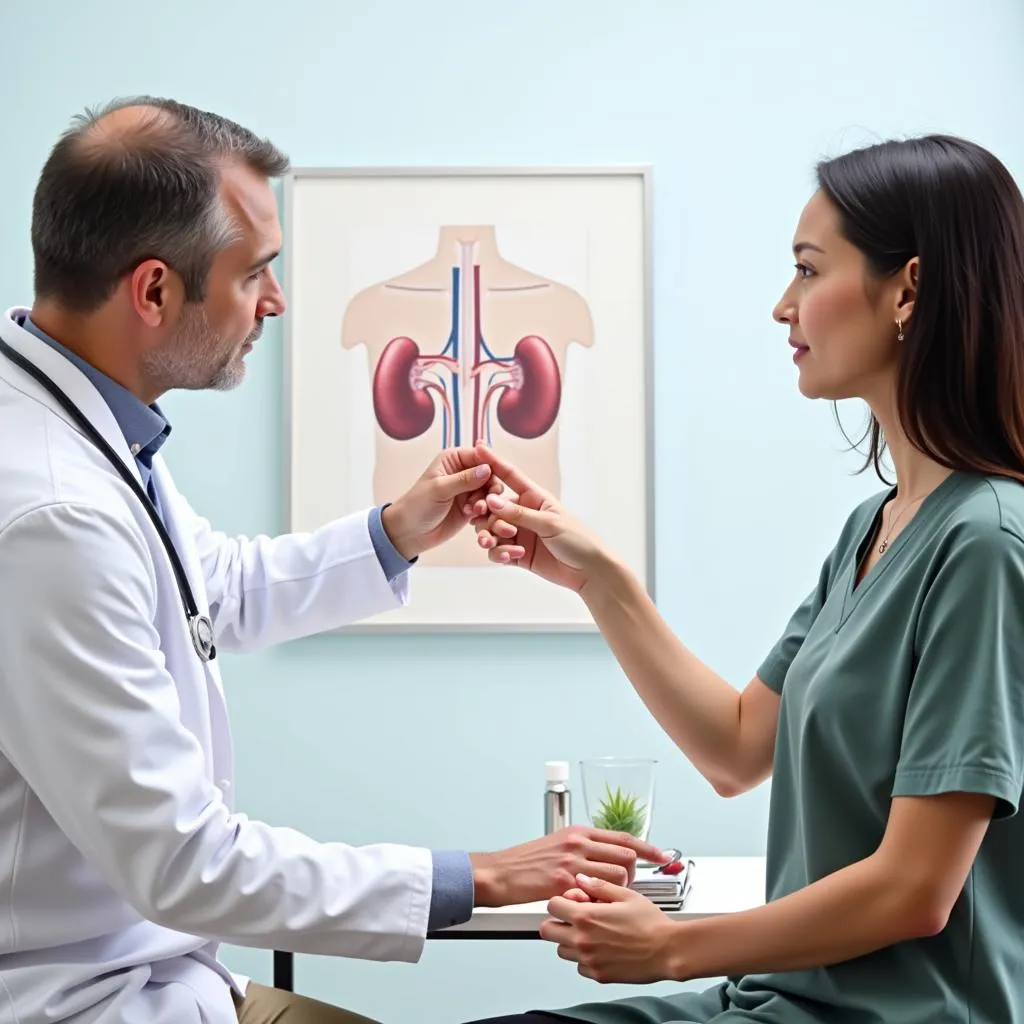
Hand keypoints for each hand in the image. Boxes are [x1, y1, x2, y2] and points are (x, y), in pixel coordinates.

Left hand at [381, 447, 504, 558]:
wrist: (410, 532)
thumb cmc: (417, 505)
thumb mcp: (440, 489)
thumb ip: (464, 479)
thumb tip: (487, 469)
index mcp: (454, 459)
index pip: (480, 455)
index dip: (491, 463)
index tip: (496, 475)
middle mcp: (464, 471)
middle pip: (490, 473)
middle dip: (490, 486)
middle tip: (487, 499)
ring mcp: (469, 490)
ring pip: (490, 491)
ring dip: (486, 501)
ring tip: (474, 510)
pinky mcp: (472, 506)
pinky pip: (487, 506)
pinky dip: (484, 511)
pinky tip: (472, 517)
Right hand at [469, 443, 611, 591]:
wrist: (589, 570)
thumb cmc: (578, 540)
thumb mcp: (549, 523)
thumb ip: (518, 514)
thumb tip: (491, 500)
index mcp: (534, 497)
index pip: (509, 476)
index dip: (493, 462)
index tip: (478, 447)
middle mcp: (523, 513)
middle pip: (492, 508)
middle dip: (488, 517)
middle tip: (495, 530)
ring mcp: (519, 533)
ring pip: (491, 530)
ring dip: (490, 537)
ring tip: (499, 546)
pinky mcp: (517, 553)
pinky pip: (497, 550)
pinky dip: (499, 553)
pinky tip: (511, 557)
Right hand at [469, 825, 668, 908]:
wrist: (503, 873)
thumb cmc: (528, 861)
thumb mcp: (558, 844)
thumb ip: (582, 847)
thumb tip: (604, 854)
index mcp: (579, 832)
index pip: (622, 837)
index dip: (646, 847)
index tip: (662, 855)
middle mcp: (579, 843)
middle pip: (626, 856)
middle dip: (632, 874)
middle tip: (623, 887)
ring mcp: (573, 862)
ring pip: (617, 876)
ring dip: (617, 891)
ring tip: (605, 898)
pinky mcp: (565, 882)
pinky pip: (598, 892)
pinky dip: (600, 900)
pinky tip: (591, 904)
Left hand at [540, 874, 680, 983]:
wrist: (667, 950)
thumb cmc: (650, 922)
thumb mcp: (625, 894)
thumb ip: (599, 885)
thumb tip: (581, 879)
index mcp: (586, 917)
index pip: (552, 906)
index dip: (561, 900)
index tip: (572, 900)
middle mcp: (582, 940)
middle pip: (548, 931)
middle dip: (558, 922)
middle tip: (574, 918)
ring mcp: (589, 960)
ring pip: (561, 951)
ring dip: (570, 941)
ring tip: (590, 933)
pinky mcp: (598, 975)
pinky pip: (579, 967)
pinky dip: (584, 959)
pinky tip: (601, 948)